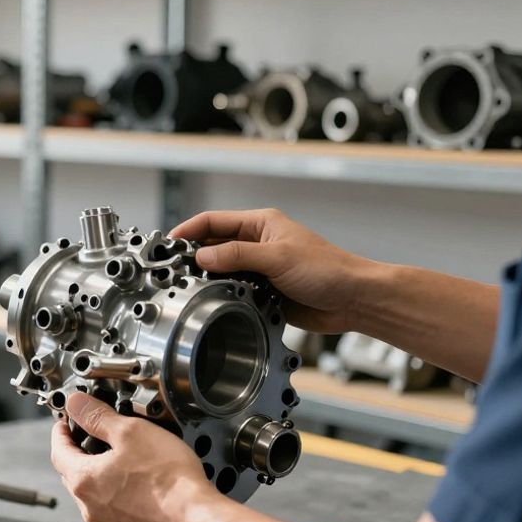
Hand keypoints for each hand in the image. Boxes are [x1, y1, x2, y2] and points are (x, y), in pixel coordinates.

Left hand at [50, 394, 211, 521]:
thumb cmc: (167, 480)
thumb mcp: (130, 432)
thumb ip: (98, 416)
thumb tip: (76, 404)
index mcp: (84, 480)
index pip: (58, 451)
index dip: (60, 432)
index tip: (63, 424)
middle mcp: (91, 508)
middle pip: (74, 475)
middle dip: (79, 455)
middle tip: (90, 439)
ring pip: (95, 497)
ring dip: (100, 479)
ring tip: (121, 462)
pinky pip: (116, 514)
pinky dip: (119, 499)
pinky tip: (139, 489)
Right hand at [170, 208, 373, 333]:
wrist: (353, 300)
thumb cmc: (328, 270)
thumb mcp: (277, 257)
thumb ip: (237, 255)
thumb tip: (202, 254)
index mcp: (261, 224)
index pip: (213, 221)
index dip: (189, 230)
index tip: (169, 243)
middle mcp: (258, 244)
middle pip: (214, 245)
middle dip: (194, 255)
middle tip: (174, 268)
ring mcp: (260, 268)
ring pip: (222, 270)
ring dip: (210, 277)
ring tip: (191, 285)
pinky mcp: (263, 290)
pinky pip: (235, 290)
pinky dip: (224, 294)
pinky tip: (216, 300)